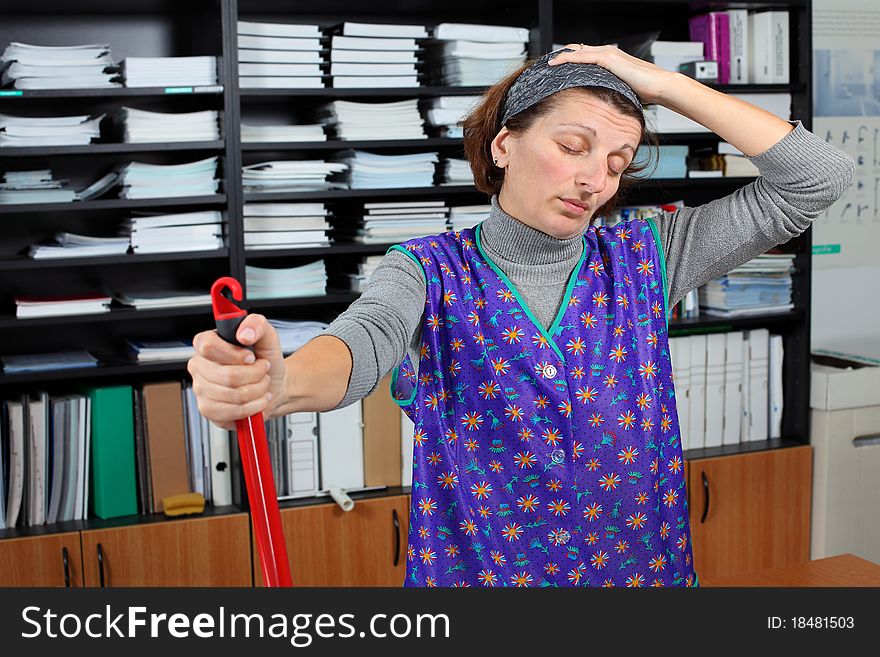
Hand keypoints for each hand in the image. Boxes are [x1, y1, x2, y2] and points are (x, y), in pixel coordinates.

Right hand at [187, 313, 286, 428]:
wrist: (274, 384)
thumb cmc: (265, 359)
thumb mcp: (267, 336)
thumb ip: (257, 325)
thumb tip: (244, 333)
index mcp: (206, 343)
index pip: (209, 347)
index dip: (234, 354)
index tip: (250, 356)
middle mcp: (199, 366)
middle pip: (227, 375)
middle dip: (255, 375)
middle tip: (262, 371)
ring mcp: (201, 390)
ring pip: (234, 395)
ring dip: (258, 390)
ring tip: (261, 384)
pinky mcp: (209, 410)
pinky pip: (233, 411)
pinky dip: (254, 406)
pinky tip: (256, 399)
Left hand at [548, 44, 676, 104]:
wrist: (658, 85)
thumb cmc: (644, 90)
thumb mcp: (620, 89)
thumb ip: (608, 90)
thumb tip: (597, 103)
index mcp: (609, 59)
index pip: (584, 55)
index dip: (569, 59)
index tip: (555, 68)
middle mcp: (607, 53)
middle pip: (577, 49)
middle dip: (561, 56)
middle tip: (546, 65)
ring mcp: (607, 54)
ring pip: (577, 50)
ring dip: (560, 56)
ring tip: (546, 64)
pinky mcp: (608, 58)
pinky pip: (582, 56)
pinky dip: (567, 58)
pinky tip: (556, 64)